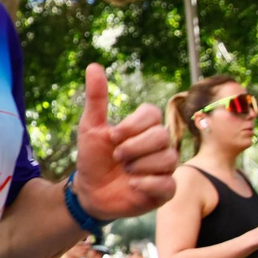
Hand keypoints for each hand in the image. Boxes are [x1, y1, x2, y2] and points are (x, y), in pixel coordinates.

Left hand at [71, 64, 179, 220]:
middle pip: (162, 136)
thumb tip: (93, 66)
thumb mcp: (90, 127)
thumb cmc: (92, 157)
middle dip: (134, 147)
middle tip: (116, 156)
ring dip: (139, 166)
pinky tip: (132, 185)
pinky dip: (147, 184)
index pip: (152, 114)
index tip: (112, 136)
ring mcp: (164, 167)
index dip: (133, 125)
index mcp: (143, 128)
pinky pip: (168, 184)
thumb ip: (97, 99)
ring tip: (124, 172)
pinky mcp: (164, 190)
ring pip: (168, 159)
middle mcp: (158, 145)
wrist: (89, 192)